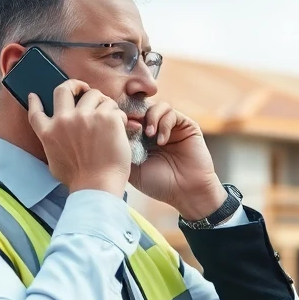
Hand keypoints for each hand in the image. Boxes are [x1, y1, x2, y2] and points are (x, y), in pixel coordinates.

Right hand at [28, 80, 130, 196]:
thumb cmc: (78, 180)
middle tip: (84, 89)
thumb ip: (53, 144)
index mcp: (49, 132)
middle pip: (63, 89)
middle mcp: (64, 120)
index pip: (35, 112)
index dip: (34, 101)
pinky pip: (113, 107)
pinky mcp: (105, 117)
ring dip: (102, 102)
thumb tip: (54, 138)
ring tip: (109, 115)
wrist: (97, 186)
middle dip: (74, 85)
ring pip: (94, 94)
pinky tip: (120, 127)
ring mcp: (84, 116)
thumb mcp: (55, 162)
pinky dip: (118, 116)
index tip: (34, 95)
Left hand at [128, 102, 226, 220]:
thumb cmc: (159, 184)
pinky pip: (171, 113)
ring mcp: (171, 127)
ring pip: (157, 106)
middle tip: (132, 124)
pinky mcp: (186, 126)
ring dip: (150, 117)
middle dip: (135, 113)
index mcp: (141, 138)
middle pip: (142, 107)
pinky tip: (162, 141)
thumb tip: (112, 128)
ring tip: (149, 135)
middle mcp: (156, 130)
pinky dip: (164, 124)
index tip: (117, 126)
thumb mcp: (133, 167)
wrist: (186, 193)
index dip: (123, 117)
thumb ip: (123, 148)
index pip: (129, 118)